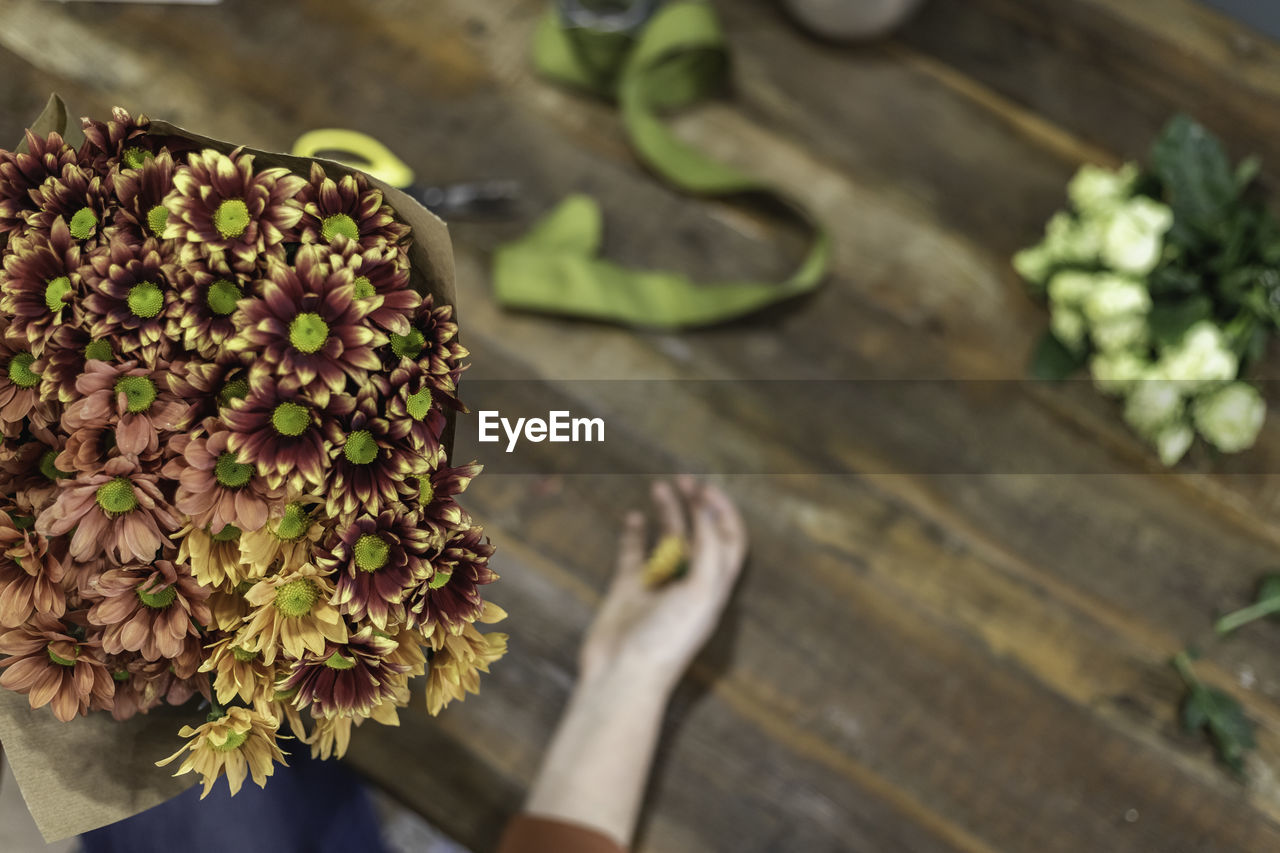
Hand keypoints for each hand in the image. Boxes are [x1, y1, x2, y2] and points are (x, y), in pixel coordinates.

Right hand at [578, 476, 747, 693]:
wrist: (623, 675)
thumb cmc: (667, 640)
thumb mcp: (701, 591)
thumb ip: (708, 548)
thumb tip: (706, 509)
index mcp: (715, 588)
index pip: (729, 541)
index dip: (723, 513)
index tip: (706, 490)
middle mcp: (689, 585)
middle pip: (700, 536)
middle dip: (696, 506)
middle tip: (685, 480)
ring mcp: (658, 586)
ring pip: (667, 540)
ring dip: (668, 513)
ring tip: (660, 487)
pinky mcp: (628, 590)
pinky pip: (633, 555)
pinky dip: (634, 534)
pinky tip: (633, 517)